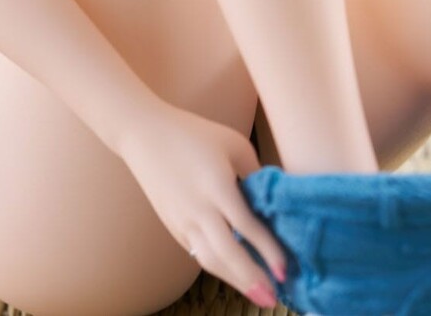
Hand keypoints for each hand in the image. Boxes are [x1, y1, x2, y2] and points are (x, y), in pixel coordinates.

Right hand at [117, 100, 287, 305]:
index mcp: (216, 185)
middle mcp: (198, 208)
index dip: (268, 251)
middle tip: (274, 297)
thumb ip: (255, 172)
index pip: (246, 226)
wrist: (144, 134)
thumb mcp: (232, 143)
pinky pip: (198, 252)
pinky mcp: (173, 226)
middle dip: (252, 279)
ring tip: (258, 295)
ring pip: (210, 260)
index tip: (286, 270)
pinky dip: (218, 266)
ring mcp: (182, 220)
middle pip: (227, 253)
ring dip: (235, 281)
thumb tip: (273, 201)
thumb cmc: (193, 133)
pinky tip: (234, 272)